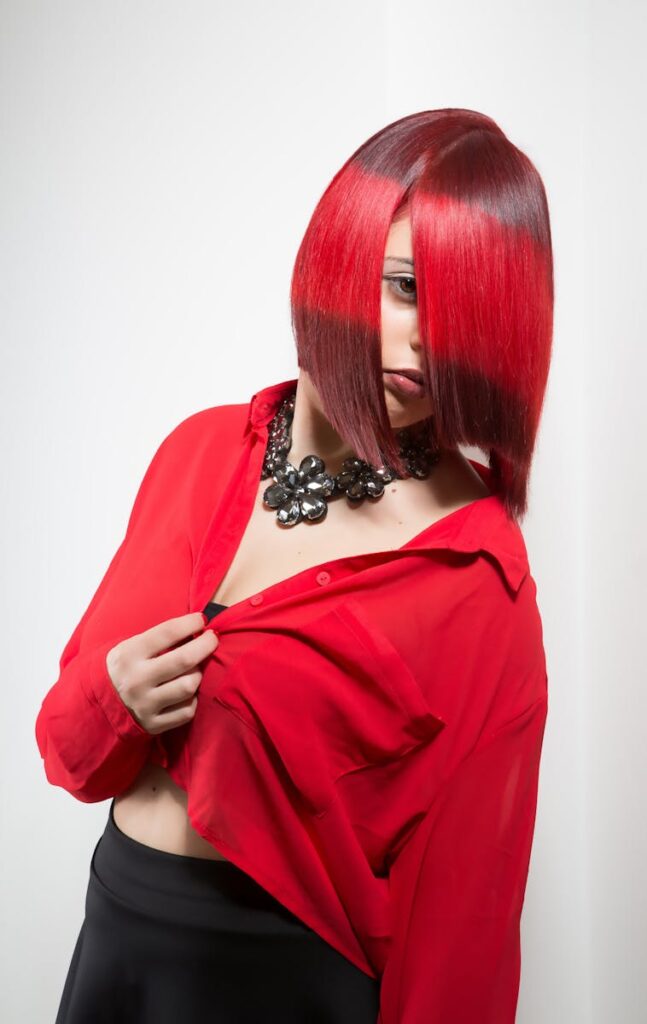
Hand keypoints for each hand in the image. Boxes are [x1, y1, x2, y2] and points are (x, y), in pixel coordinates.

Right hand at [105, 612, 218, 733]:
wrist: (100, 703)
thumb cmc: (127, 667)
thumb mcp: (132, 646)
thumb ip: (161, 638)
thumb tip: (198, 625)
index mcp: (129, 655)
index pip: (168, 632)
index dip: (191, 623)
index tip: (201, 620)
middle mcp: (136, 680)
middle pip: (184, 660)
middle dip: (205, 645)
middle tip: (212, 638)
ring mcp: (145, 705)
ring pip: (188, 686)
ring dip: (197, 674)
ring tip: (193, 668)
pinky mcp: (153, 724)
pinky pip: (187, 710)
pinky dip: (192, 699)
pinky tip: (186, 692)